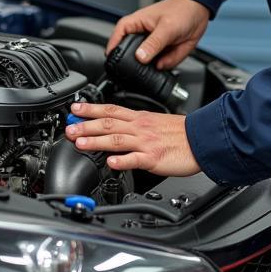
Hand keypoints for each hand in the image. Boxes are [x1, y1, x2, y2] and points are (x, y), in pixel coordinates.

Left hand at [65, 101, 200, 176]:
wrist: (202, 139)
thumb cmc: (182, 133)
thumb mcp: (156, 122)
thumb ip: (136, 125)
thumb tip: (118, 128)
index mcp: (140, 118)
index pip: (111, 109)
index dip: (91, 108)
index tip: (74, 108)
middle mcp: (140, 128)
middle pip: (108, 124)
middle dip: (85, 125)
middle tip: (68, 127)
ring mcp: (146, 143)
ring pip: (116, 140)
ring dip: (95, 141)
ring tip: (79, 142)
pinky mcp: (154, 158)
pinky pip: (135, 159)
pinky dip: (122, 161)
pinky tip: (110, 163)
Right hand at [106, 0, 209, 69]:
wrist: (199, 12)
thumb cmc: (181, 10)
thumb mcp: (167, 27)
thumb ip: (154, 43)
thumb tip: (140, 57)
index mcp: (137, 24)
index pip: (119, 35)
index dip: (113, 47)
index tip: (111, 60)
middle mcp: (143, 36)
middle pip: (131, 53)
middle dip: (139, 62)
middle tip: (150, 59)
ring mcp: (153, 46)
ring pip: (148, 63)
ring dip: (158, 63)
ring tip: (170, 49)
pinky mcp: (163, 54)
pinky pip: (162, 65)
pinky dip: (169, 63)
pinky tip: (176, 51)